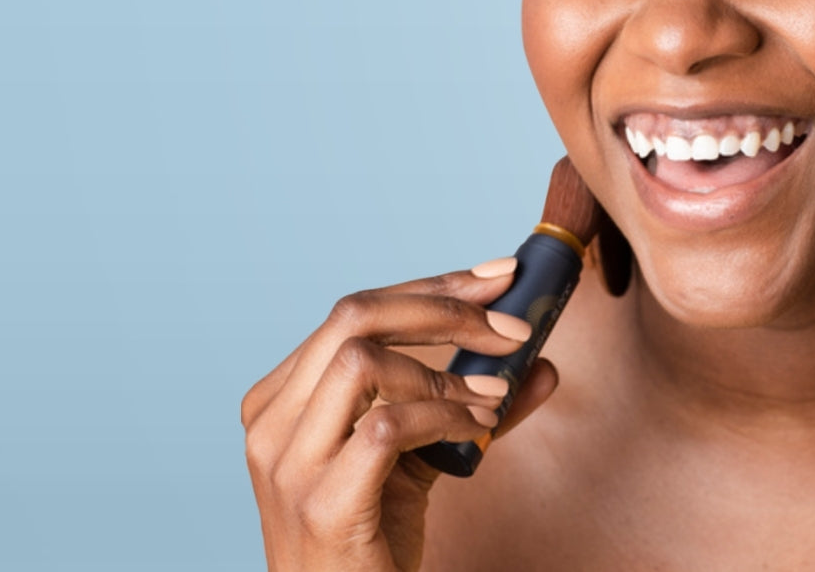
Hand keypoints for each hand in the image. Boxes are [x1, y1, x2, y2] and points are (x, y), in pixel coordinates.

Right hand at [242, 261, 559, 571]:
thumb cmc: (372, 539)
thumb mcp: (418, 458)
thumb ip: (469, 407)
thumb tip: (542, 366)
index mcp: (281, 399)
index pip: (353, 311)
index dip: (430, 285)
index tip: (496, 275)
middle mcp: (271, 422)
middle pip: (353, 316)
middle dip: (442, 305)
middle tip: (511, 324)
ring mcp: (288, 464)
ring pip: (362, 361)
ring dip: (444, 371)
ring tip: (494, 396)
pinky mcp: (321, 504)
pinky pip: (387, 425)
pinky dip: (444, 415)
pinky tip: (478, 429)